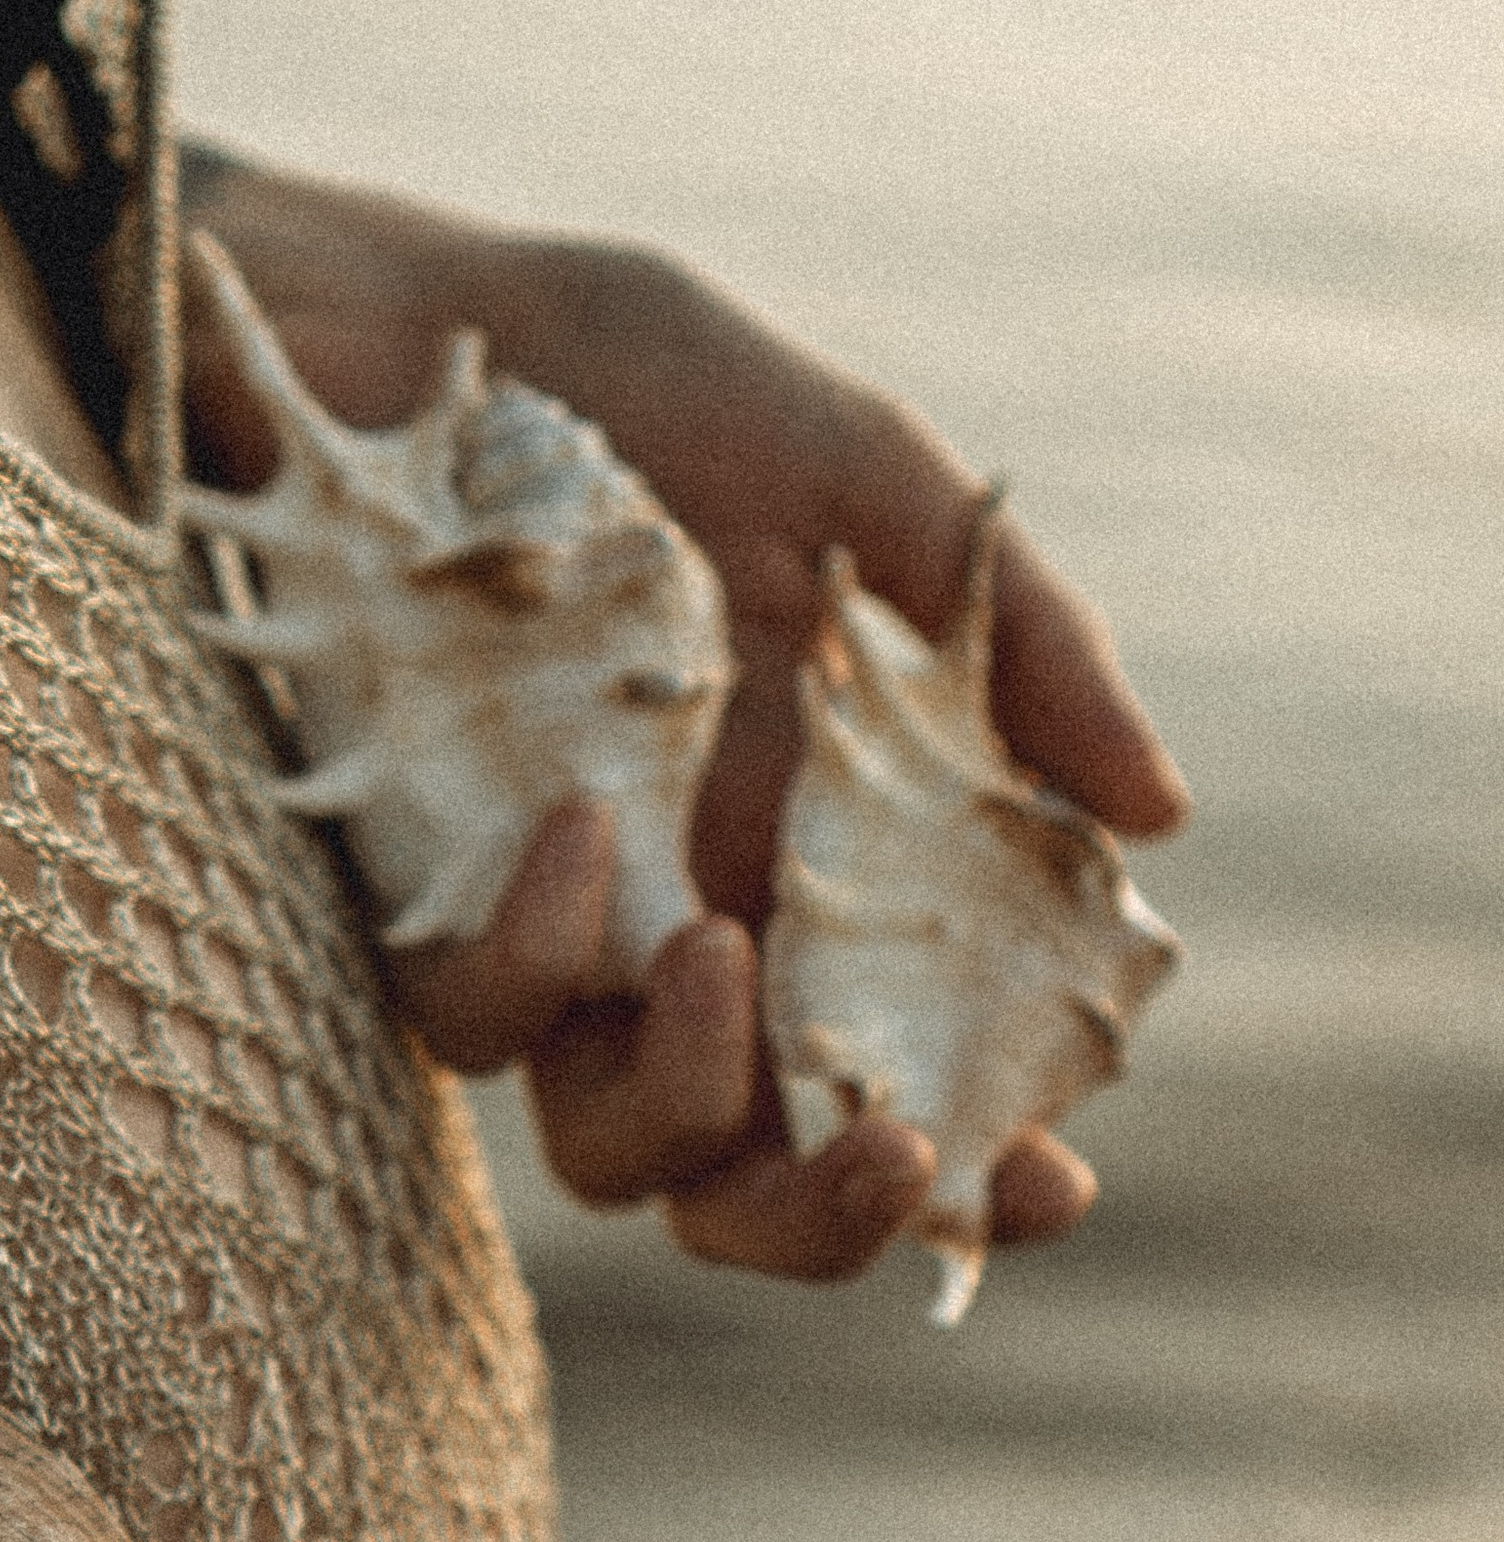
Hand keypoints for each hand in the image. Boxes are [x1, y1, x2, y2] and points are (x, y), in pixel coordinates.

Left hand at [181, 154, 1188, 1280]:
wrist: (386, 324)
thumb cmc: (630, 389)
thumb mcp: (858, 478)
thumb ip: (1018, 643)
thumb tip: (1154, 811)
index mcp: (814, 869)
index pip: (900, 1077)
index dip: (975, 1171)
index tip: (1053, 1178)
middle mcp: (681, 935)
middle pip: (746, 1182)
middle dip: (825, 1217)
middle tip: (899, 1147)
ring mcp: (544, 935)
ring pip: (608, 1146)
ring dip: (689, 1093)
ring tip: (716, 953)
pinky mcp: (406, 900)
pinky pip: (472, 1012)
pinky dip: (536, 949)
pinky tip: (582, 830)